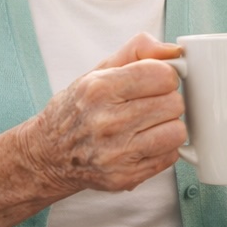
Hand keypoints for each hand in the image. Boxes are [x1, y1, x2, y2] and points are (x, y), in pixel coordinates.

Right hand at [22, 32, 187, 195]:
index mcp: (99, 89)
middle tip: (150, 104)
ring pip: (177, 132)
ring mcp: (116, 153)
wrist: (49, 154)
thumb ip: (138, 51)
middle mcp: (106, 122)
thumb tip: (174, 51)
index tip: (155, 81)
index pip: (162, 75)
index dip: (165, 76)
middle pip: (173, 103)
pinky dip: (162, 149)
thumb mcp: (99, 70)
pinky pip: (170, 156)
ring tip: (149, 124)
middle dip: (167, 100)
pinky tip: (143, 143)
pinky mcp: (125, 176)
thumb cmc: (78, 109)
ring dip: (168, 126)